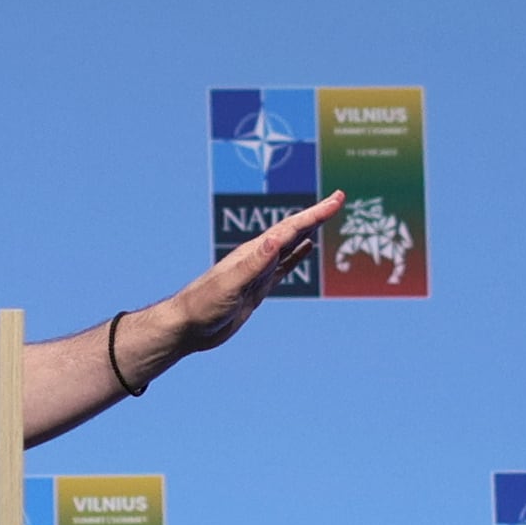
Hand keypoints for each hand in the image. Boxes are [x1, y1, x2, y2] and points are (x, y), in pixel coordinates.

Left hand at [140, 189, 345, 364]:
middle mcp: (258, 257)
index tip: (337, 199)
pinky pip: (284, 266)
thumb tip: (275, 239)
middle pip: (293, 230)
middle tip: (338, 198)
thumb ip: (253, 263)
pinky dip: (298, 255)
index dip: (316, 213)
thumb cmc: (204, 305)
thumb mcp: (231, 284)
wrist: (187, 326)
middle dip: (317, 215)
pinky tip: (306, 248)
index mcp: (254, 252)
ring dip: (309, 230)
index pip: (291, 228)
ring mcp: (259, 271)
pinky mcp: (258, 287)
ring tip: (325, 216)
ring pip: (290, 245)